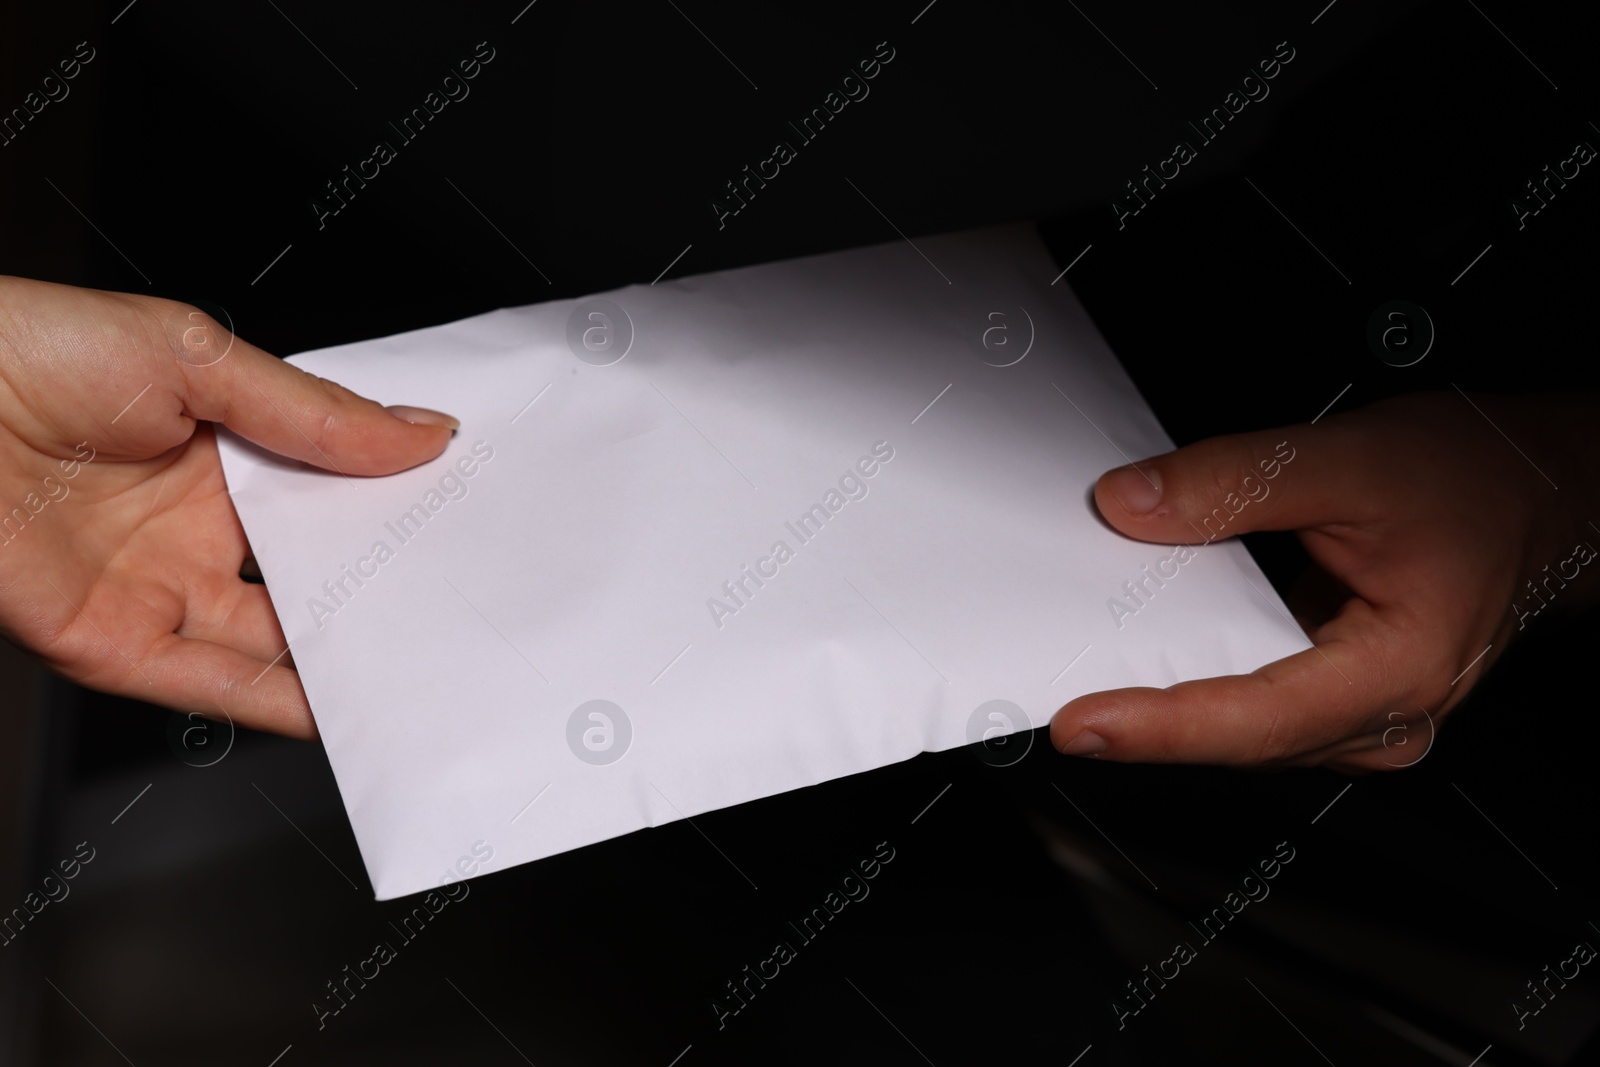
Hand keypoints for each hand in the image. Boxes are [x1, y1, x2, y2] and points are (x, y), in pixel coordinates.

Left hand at [0, 277, 456, 737]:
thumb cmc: (24, 349)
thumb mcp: (194, 357)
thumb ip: (312, 414)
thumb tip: (418, 435)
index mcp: (219, 448)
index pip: (330, 488)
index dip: (393, 502)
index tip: (464, 511)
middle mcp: (193, 525)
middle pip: (313, 571)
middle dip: (384, 584)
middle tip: (463, 593)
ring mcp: (158, 587)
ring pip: (277, 638)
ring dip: (349, 653)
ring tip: (430, 661)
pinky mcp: (117, 644)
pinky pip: (217, 685)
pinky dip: (286, 702)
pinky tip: (349, 704)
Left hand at [1050, 390, 1597, 772]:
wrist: (1542, 494)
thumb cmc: (1478, 483)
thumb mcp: (1353, 461)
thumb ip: (1234, 483)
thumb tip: (1132, 507)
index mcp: (1398, 671)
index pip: (1256, 717)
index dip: (1162, 726)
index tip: (1082, 723)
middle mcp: (1380, 717)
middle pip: (1237, 734)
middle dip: (1143, 717)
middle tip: (1047, 696)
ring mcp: (1358, 717)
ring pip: (1239, 726)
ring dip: (1164, 701)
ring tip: (1080, 671)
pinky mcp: (1335, 698)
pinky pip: (1250, 701)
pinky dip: (1196, 678)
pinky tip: (1147, 650)